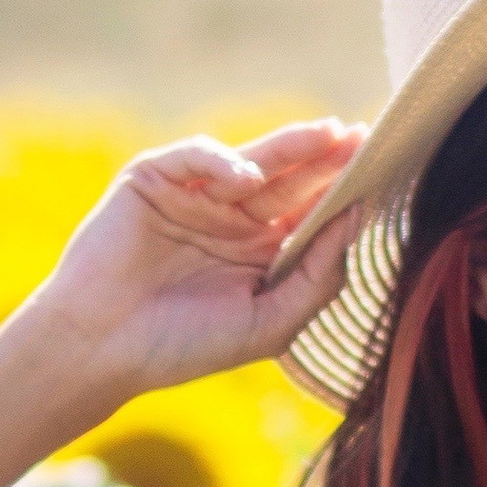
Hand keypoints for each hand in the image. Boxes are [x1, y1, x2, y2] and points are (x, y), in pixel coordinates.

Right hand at [18, 118, 366, 411]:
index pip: (311, 214)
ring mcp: (193, 196)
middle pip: (291, 181)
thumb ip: (318, 277)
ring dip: (291, 146)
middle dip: (328, 160)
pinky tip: (246, 181)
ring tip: (329, 136)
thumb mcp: (270, 322)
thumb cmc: (184, 346)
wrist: (101, 350)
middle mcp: (231, 220)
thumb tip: (360, 222)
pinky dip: (222, 161)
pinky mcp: (152, 180)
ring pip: (252, 161)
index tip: (385, 177)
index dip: (346, 195)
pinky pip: (195, 156)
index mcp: (260, 254)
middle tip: (367, 139)